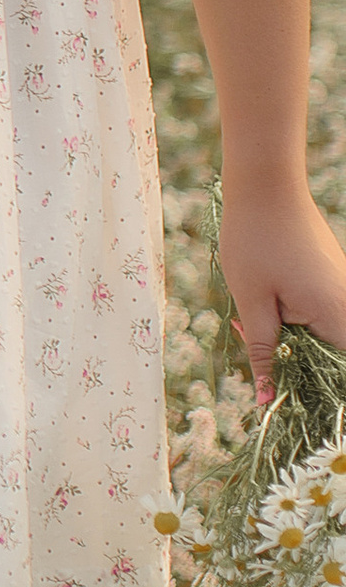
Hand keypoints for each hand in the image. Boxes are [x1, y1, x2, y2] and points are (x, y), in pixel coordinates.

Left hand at [216, 177, 345, 401]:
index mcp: (338, 317)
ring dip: (287, 339)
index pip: (340, 375)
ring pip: (320, 337)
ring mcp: (343, 291)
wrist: (265, 185)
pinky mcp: (332, 280)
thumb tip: (267, 399)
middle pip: (329, 358)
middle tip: (250, 340)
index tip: (288, 402)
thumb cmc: (255, 241)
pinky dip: (290, 318)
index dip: (317, 394)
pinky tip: (261, 303)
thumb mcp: (253, 303)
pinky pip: (318, 315)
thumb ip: (265, 353)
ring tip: (251, 316)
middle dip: (290, 363)